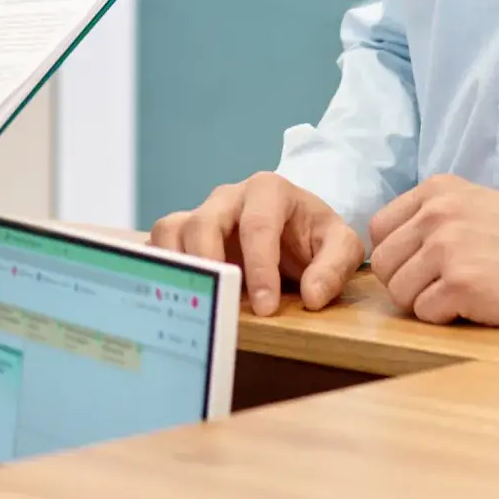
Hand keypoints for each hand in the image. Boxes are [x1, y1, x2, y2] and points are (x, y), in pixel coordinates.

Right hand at [151, 173, 363, 316]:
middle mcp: (229, 197)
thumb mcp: (340, 246)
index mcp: (269, 190)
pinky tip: (172, 295)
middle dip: (211, 263)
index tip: (266, 308)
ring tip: (192, 299)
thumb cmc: (313, 237)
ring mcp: (201, 213)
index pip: (258, 225)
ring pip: (173, 229)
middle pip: (205, 222)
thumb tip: (312, 296)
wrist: (295, 233)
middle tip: (221, 303)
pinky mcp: (183, 233)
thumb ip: (335, 267)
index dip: (260, 268)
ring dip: (178, 265)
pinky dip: (160, 266)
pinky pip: (158, 243)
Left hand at [369, 175, 498, 326]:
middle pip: (383, 264)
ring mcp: (447, 248)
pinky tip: (475, 305)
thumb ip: (431, 215)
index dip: (396, 255)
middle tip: (442, 287)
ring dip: (425, 302)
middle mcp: (437, 213)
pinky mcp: (460, 284)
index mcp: (437, 189)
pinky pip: (424, 314)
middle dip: (406, 283)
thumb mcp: (474, 203)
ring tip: (461, 294)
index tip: (422, 266)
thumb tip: (389, 244)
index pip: (379, 229)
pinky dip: (446, 318)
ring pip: (398, 292)